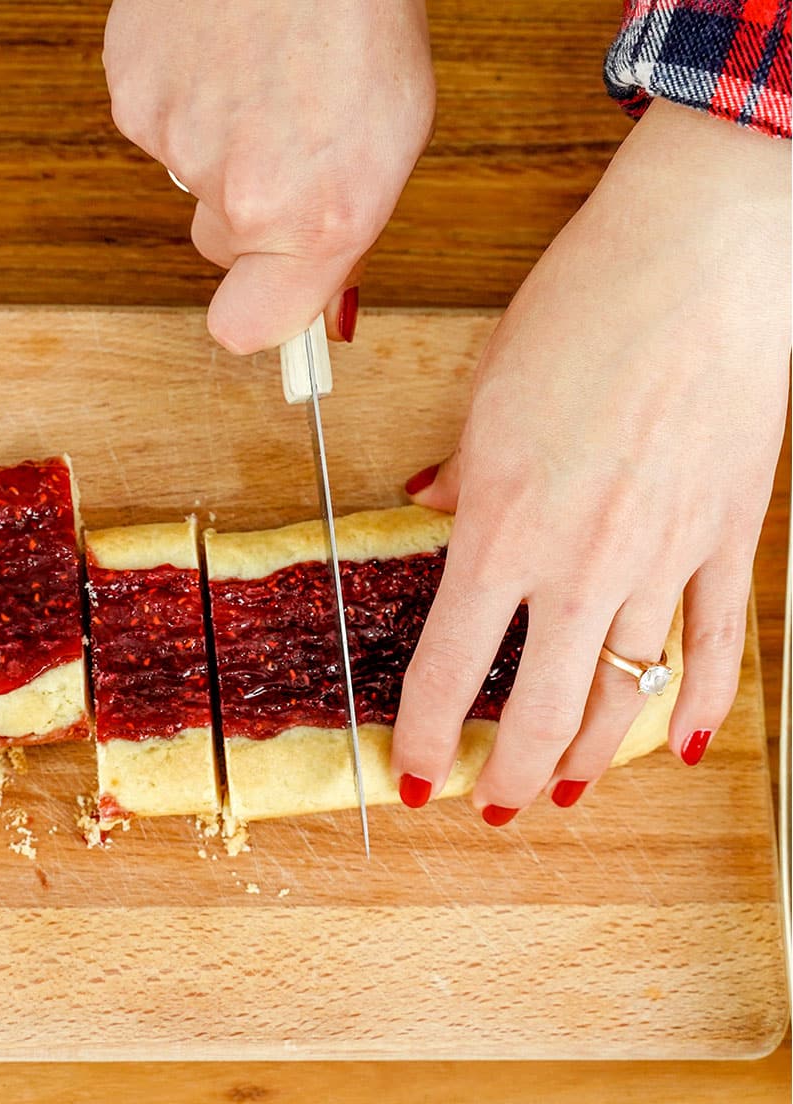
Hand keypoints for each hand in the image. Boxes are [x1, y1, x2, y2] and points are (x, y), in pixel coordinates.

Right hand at [103, 0, 434, 352]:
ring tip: (261, 75)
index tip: (269, 297)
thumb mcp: (393, 139)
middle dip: (246, 209)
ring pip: (187, 179)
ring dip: (217, 142)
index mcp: (319, 219)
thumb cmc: (362, 13)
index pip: (248, 330)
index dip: (257, 310)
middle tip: (285, 139)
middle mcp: (241, 195)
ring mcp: (177, 143)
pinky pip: (155, 124)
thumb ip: (344, 233)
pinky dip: (183, 97)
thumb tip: (320, 307)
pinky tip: (221, 53)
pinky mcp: (132, 94)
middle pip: (218, 244)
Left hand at [392, 99, 790, 823]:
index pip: (445, 668)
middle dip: (508, 774)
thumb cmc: (580, 314)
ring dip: (592, 753)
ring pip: (626, 694)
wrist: (698, 261)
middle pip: (539, 709)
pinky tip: (685, 744)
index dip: (422, 736)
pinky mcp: (728, 540)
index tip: (411, 772)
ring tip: (567, 787)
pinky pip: (716, 647)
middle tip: (491, 805)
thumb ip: (462, 473)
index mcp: (501, 531)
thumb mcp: (486, 398)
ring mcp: (663, 560)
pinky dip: (701, 704)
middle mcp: (580, 566)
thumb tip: (434, 501)